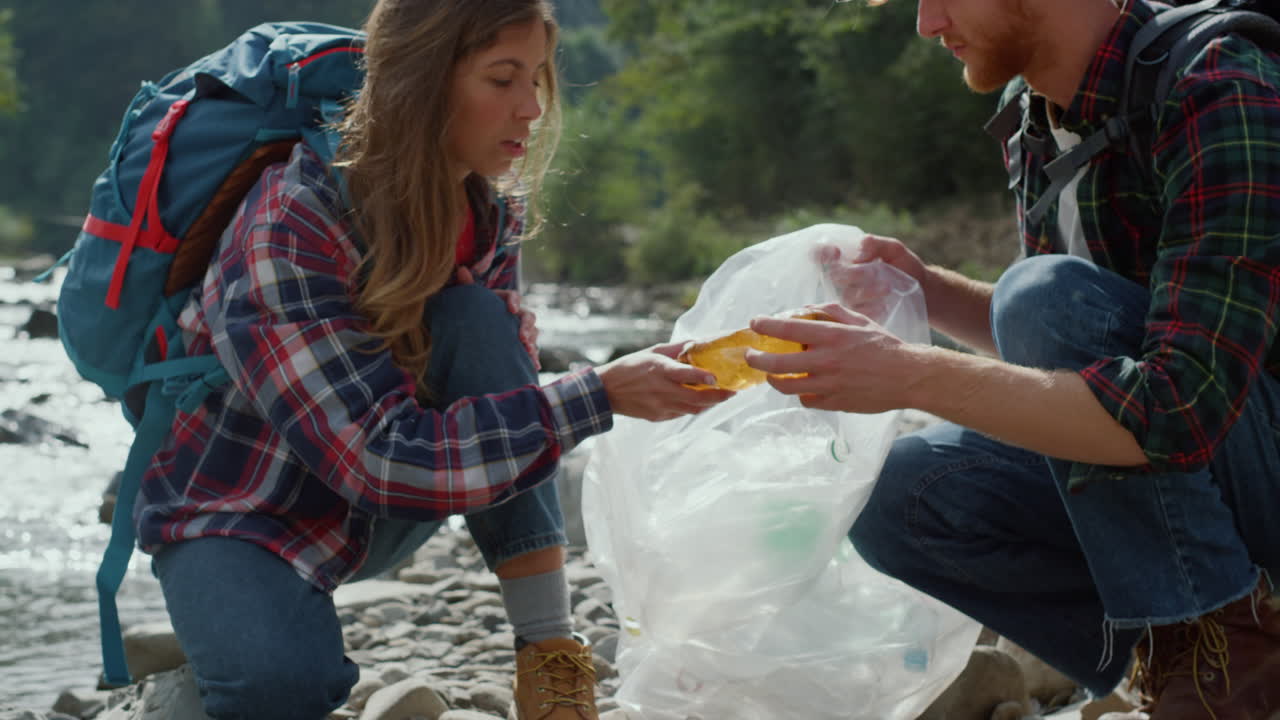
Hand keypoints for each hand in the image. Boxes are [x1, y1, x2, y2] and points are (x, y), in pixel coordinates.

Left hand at [455, 266, 539, 369]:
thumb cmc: (474, 313)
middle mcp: (516, 314)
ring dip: (532, 342)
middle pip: (528, 316)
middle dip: (527, 327)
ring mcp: (521, 330)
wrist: (475, 330)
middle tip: (522, 337)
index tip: (511, 309)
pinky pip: (531, 349)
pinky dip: (533, 357)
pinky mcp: (522, 344)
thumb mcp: (470, 300)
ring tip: (527, 351)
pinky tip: (534, 366)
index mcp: (505, 300)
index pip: (514, 296)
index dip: (514, 301)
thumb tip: (462, 269)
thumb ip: (468, 286)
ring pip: (533, 333)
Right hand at [596, 342, 734, 420]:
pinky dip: (694, 408)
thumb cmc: (631, 367)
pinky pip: (682, 414)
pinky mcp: (658, 417)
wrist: (607, 391)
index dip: (701, 377)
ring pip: (692, 409)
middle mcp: (661, 390)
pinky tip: (701, 402)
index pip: (683, 374)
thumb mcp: (653, 352)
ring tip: (722, 396)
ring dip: (709, 403)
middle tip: (732, 391)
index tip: (717, 378)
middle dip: (717, 396)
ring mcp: (660, 407)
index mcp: (659, 370)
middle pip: (695, 398)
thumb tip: (700, 343)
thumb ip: (677, 349)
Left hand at [744, 302, 919, 413]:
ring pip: (787, 387)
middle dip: (757, 359)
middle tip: (751, 355)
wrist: (909, 376)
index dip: (766, 325)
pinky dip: (801, 394)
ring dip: (773, 379)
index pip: (788, 329)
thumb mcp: (860, 320)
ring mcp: (829, 385)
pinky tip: (802, 387)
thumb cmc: (885, 345)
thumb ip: (830, 311)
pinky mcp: (834, 403)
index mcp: (832, 336)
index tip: (754, 323)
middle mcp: (827, 361)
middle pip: (778, 363)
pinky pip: (807, 400)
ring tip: (770, 374)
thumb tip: (804, 309)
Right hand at [817, 234, 927, 322]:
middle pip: (835, 275)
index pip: (820, 253)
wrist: (923, 289)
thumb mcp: (894, 249)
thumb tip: (861, 246)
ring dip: (867, 291)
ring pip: (848, 295)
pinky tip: (884, 305)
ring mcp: (849, 298)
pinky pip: (858, 313)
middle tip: (874, 272)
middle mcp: (842, 279)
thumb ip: (876, 244)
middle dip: (854, 273)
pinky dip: (871, 309)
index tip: (836, 252)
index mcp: (846, 259)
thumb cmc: (904, 265)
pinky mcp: (859, 315)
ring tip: (888, 288)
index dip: (821, 253)